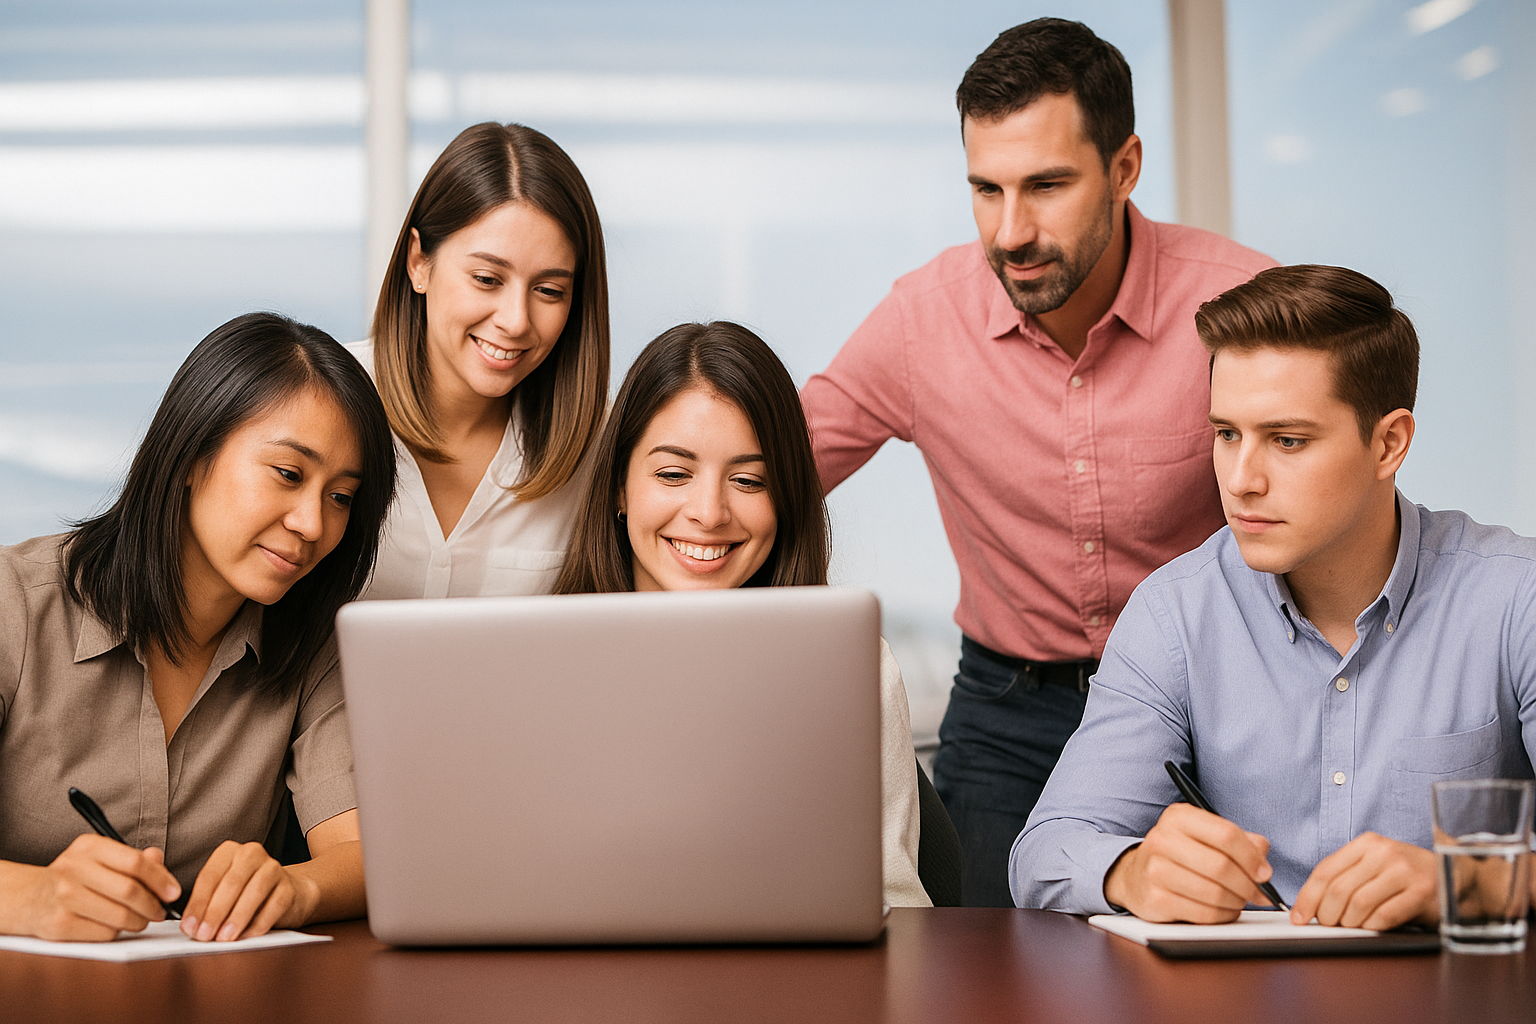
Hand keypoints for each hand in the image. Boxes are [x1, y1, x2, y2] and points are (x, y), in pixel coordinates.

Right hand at [15, 834, 180, 940]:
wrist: (31, 898)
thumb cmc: (78, 876)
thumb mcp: (103, 858)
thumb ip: (135, 858)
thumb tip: (160, 860)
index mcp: (89, 846)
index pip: (135, 862)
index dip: (160, 879)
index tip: (174, 892)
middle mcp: (73, 868)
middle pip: (129, 891)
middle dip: (153, 905)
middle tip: (160, 911)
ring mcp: (64, 897)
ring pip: (119, 916)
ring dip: (139, 921)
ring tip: (141, 919)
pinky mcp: (59, 924)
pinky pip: (104, 933)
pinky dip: (117, 932)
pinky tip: (114, 925)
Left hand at [180, 841, 314, 941]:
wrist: (284, 891)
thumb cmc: (244, 892)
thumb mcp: (222, 891)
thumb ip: (206, 904)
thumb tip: (191, 926)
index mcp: (229, 852)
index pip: (209, 876)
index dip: (198, 903)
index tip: (189, 926)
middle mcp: (252, 854)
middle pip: (231, 883)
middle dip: (215, 912)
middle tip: (204, 934)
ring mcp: (273, 868)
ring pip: (254, 892)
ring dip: (236, 918)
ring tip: (224, 937)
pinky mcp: (289, 887)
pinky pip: (274, 906)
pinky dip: (258, 924)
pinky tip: (245, 936)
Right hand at [1103, 802, 1274, 922]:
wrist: (1135, 875)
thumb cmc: (1180, 854)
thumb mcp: (1206, 836)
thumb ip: (1240, 841)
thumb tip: (1263, 863)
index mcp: (1179, 817)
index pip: (1226, 834)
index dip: (1252, 857)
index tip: (1264, 873)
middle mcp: (1163, 839)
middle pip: (1221, 866)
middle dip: (1248, 885)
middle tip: (1258, 893)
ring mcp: (1155, 870)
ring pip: (1214, 893)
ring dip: (1236, 902)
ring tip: (1238, 900)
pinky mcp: (1155, 899)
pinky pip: (1203, 914)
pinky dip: (1222, 916)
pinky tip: (1222, 910)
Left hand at [1291, 832, 1435, 929]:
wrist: (1454, 876)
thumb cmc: (1406, 875)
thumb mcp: (1374, 865)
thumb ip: (1345, 877)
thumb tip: (1309, 904)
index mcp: (1367, 843)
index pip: (1325, 871)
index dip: (1307, 897)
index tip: (1298, 917)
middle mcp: (1384, 853)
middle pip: (1339, 890)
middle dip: (1327, 914)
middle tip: (1328, 925)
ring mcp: (1405, 871)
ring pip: (1359, 904)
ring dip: (1349, 923)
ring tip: (1351, 926)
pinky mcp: (1422, 892)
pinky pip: (1384, 916)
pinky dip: (1371, 927)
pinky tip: (1371, 927)